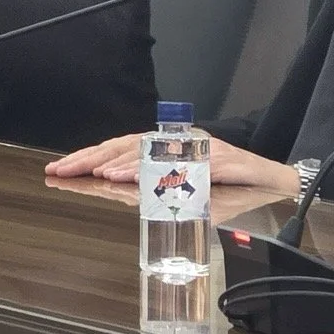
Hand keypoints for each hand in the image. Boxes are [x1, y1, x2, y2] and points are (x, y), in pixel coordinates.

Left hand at [45, 135, 301, 197]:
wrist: (273, 182)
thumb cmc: (229, 186)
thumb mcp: (184, 189)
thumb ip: (155, 189)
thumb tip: (116, 191)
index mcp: (166, 148)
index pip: (120, 149)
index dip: (89, 158)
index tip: (59, 170)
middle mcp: (177, 143)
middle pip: (127, 146)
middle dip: (91, 159)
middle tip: (62, 170)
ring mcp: (197, 150)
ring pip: (152, 152)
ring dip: (122, 164)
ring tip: (97, 174)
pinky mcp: (217, 160)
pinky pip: (184, 165)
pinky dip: (161, 170)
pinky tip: (140, 177)